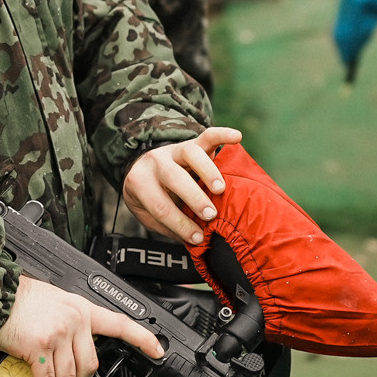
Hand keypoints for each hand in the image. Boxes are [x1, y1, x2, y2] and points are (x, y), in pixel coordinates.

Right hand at [0, 276, 164, 376]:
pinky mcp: (39, 346)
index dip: (141, 339)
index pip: (119, 324)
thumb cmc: (20, 299)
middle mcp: (75, 321)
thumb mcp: (55, 302)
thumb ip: (70, 324)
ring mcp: (58, 334)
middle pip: (90, 365)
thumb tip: (71, 353)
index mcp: (82, 309)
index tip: (158, 351)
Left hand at [123, 127, 242, 246]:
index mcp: (140, 183)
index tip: (198, 238)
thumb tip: (197, 241)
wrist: (142, 168)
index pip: (160, 205)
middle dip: (193, 198)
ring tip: (220, 189)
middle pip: (173, 177)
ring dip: (207, 171)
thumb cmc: (150, 197)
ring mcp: (174, 150)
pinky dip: (222, 134)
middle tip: (210, 215)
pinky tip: (237, 137)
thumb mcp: (148, 214)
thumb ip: (169, 225)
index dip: (180, 224)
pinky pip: (207, 136)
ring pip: (190, 153)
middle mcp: (155, 163)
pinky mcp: (192, 143)